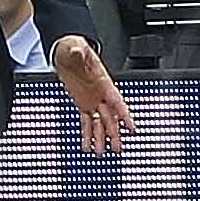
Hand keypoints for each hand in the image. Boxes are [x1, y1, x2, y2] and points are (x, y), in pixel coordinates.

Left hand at [52, 35, 133, 155]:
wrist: (67, 52)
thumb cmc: (75, 47)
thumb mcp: (76, 48)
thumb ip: (79, 52)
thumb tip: (78, 51)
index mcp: (104, 83)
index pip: (118, 102)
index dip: (125, 116)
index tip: (132, 128)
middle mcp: (101, 94)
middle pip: (110, 118)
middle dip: (114, 133)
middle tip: (117, 148)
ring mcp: (92, 100)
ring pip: (99, 123)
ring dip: (101, 138)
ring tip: (100, 153)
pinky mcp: (83, 104)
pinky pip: (86, 122)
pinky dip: (87, 135)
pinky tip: (86, 146)